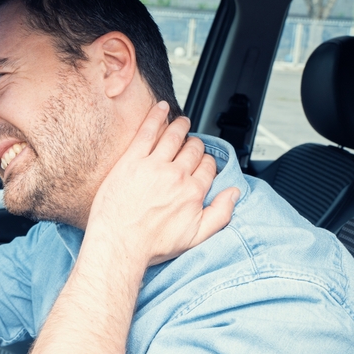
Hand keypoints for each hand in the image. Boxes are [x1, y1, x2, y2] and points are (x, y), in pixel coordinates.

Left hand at [86, 101, 238, 271]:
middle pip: (193, 149)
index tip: (202, 163)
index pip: (208, 166)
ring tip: (181, 122)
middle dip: (195, 144)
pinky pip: (147, 132)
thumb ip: (220, 214)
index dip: (207, 162)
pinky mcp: (132, 161)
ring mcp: (153, 166)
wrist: (118, 244)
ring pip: (173, 136)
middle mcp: (176, 175)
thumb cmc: (152, 245)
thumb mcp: (196, 237)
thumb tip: (234, 194)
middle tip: (191, 143)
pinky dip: (156, 117)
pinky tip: (161, 108)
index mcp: (192, 192)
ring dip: (180, 126)